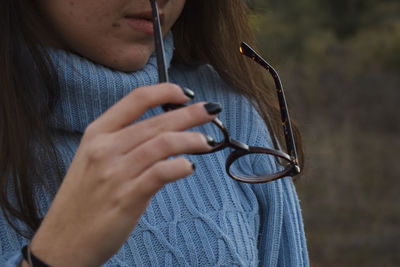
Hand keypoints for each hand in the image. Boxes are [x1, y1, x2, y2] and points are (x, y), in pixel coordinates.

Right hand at [29, 83, 218, 266]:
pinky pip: (161, 174)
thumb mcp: (93, 160)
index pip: (136, 100)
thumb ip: (123, 142)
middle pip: (156, 122)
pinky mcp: (127, 198)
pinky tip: (189, 167)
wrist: (63, 242)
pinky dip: (180, 167)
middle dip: (190, 113)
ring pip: (163, 144)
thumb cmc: (83, 199)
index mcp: (96, 134)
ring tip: (208, 142)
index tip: (185, 94)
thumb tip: (164, 132)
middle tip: (212, 111)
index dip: (165, 91)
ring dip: (192, 140)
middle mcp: (105, 149)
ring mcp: (115, 173)